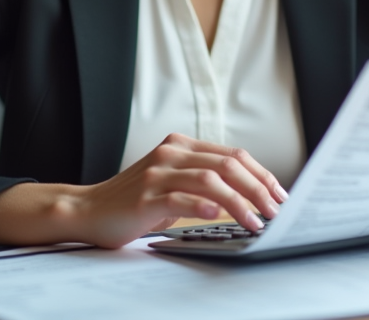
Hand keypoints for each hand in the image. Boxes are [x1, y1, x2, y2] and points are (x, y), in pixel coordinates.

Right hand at [73, 133, 287, 247]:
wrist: (89, 211)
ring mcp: (157, 174)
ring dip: (239, 202)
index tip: (279, 195)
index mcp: (181, 146)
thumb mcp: (173, 183)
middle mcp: (171, 154)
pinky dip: (203, 206)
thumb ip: (203, 182)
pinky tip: (218, 216)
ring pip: (210, 180)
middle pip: (228, 165)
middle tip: (274, 211)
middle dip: (257, 188)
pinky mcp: (145, 197)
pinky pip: (180, 199)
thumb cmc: (135, 201)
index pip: (233, 154)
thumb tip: (250, 197)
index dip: (261, 174)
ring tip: (255, 221)